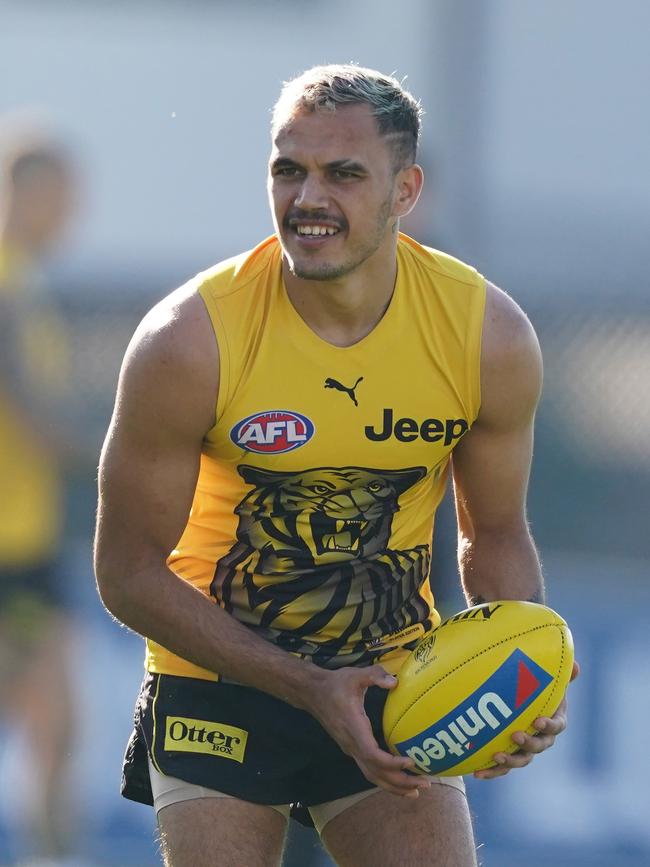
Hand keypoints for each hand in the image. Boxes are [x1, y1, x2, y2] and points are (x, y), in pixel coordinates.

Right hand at [305, 665, 431, 798]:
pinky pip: (369, 769)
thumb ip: (375, 676)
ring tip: (416, 792)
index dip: (391, 763)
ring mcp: (350, 749)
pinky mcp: (351, 749)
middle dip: (400, 782)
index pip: (372, 754)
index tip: (411, 762)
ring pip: (372, 776)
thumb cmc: (335, 684)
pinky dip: (385, 779)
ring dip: (393, 786)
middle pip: (376, 773)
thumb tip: (395, 682)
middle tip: (425, 783)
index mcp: (354, 729)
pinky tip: (399, 779)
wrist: (312, 693)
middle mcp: (351, 744)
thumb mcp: (355, 675)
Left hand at [474, 660, 579, 779]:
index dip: (549, 726)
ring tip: (496, 756)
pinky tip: (476, 773)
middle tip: (516, 735)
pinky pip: (502, 768)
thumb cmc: (534, 687)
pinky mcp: (508, 756)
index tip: (538, 721)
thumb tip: (574, 665)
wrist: (514, 703)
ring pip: (521, 760)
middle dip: (529, 743)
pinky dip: (491, 772)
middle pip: (539, 746)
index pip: (556, 726)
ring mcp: (525, 749)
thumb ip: (558, 673)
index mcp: (553, 720)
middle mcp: (541, 738)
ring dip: (511, 761)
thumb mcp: (545, 678)